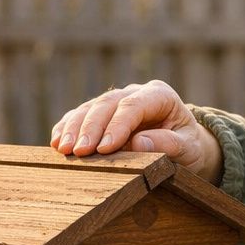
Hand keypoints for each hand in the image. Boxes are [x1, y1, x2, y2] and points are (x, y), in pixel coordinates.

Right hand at [50, 80, 223, 184]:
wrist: (184, 143)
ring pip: (90, 107)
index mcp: (159, 95)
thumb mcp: (188, 147)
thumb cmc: (188, 145)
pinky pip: (80, 115)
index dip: (117, 126)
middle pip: (107, 104)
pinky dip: (67, 127)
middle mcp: (135, 92)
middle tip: (79, 151)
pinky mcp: (102, 112)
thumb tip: (139, 143)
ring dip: (74, 128)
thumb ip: (169, 144)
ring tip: (63, 149)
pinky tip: (57, 142)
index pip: (133, 106)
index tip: (105, 148)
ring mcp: (116, 100)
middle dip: (91, 128)